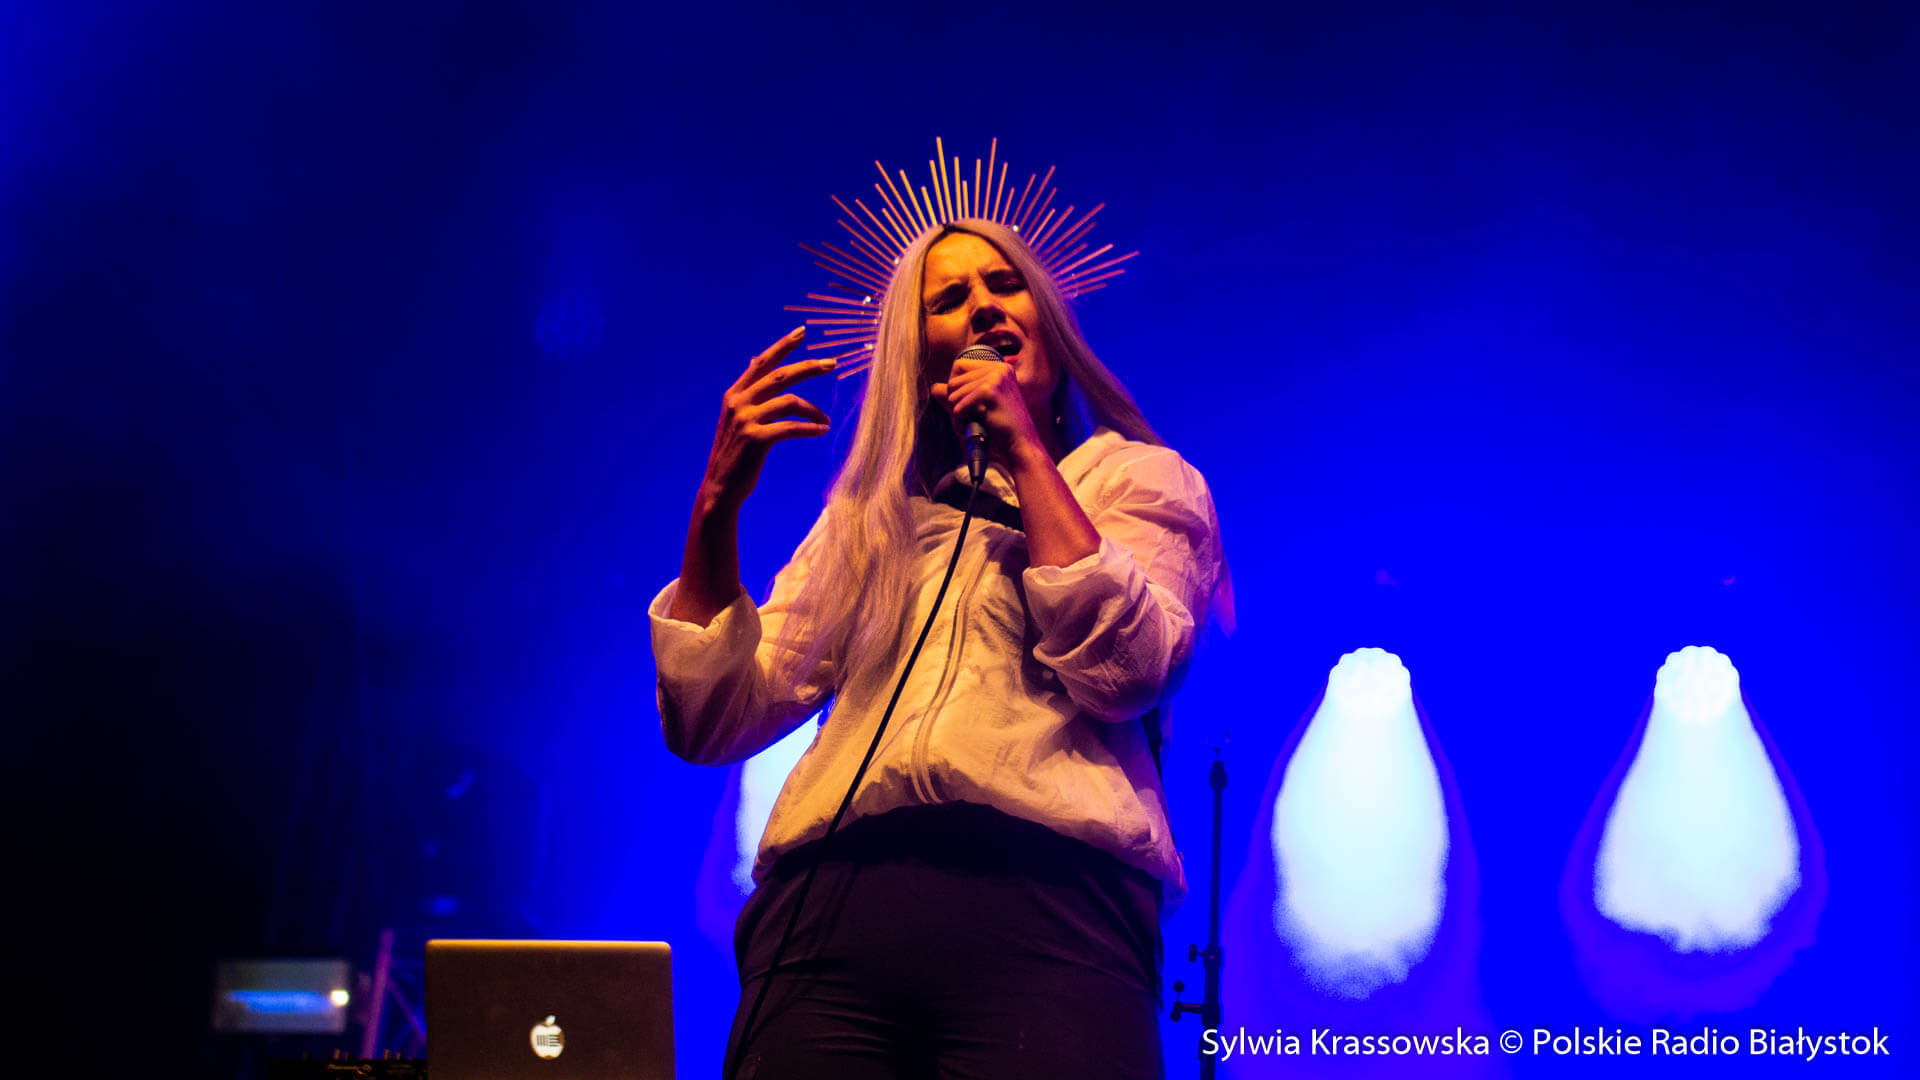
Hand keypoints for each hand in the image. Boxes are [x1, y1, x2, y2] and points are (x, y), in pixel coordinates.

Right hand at [699, 326, 832, 514]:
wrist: (720, 487)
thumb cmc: (736, 454)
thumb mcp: (738, 420)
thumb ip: (750, 396)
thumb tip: (764, 367)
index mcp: (734, 394)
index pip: (762, 362)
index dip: (783, 346)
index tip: (802, 332)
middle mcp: (738, 402)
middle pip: (781, 375)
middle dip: (809, 367)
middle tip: (832, 363)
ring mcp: (746, 420)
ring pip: (790, 401)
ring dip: (813, 410)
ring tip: (825, 420)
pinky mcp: (756, 439)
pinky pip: (791, 427)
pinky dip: (810, 428)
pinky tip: (821, 431)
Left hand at [930, 353, 1043, 466]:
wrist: (1021, 446)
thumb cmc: (1001, 429)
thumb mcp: (980, 407)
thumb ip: (958, 395)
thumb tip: (934, 388)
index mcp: (1000, 367)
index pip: (959, 366)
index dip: (955, 388)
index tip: (965, 405)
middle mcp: (999, 368)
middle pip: (954, 380)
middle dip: (954, 404)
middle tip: (968, 419)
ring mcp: (996, 378)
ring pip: (953, 394)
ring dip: (956, 416)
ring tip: (971, 425)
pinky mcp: (990, 391)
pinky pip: (958, 407)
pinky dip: (959, 423)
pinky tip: (969, 430)